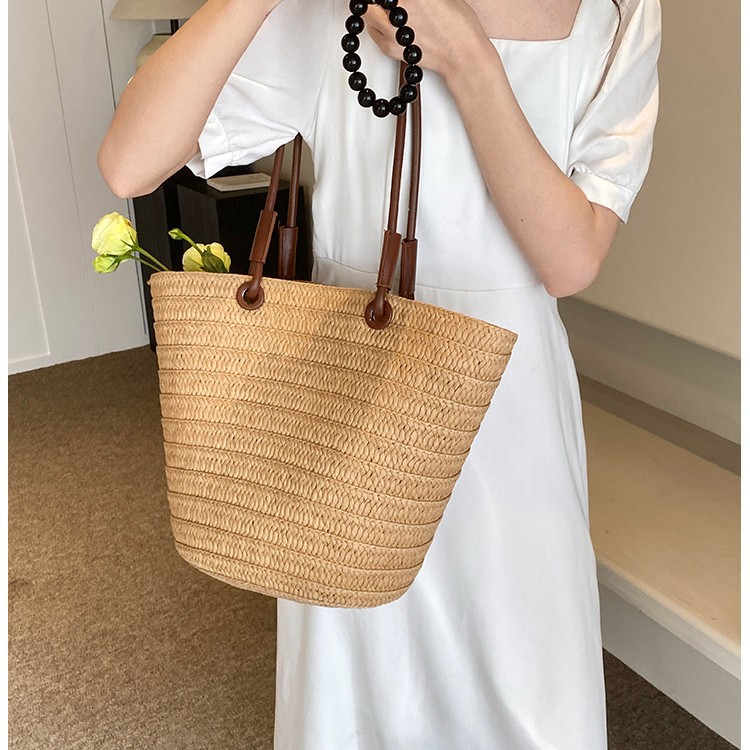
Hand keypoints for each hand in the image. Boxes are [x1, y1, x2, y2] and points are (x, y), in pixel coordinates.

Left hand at [363, 0, 486, 79]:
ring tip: (385, 8)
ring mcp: (389, 32)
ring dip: (373, 9)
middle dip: (376, 0)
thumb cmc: (458, 25)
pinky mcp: (389, 48)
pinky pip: (373, 31)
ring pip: (367, 14)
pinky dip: (377, 24)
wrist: (461, 55)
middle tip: (386, 1)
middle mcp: (396, 12)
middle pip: (368, 2)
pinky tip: (390, 21)